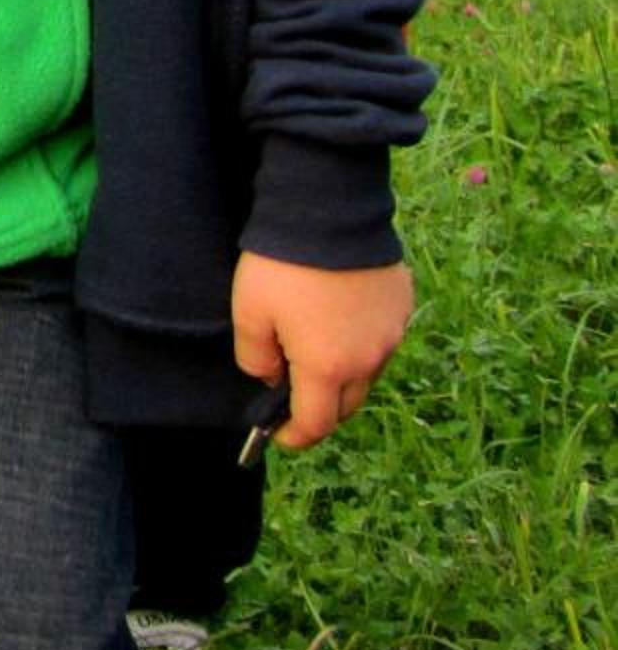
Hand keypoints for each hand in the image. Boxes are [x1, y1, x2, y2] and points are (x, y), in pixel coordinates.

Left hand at [231, 252, 414, 449]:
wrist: (328, 212)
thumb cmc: (281, 266)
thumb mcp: (248, 312)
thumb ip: (255, 357)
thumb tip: (270, 376)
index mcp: (328, 368)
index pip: (316, 423)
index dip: (295, 436)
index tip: (278, 435)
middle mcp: (369, 359)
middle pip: (345, 404)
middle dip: (319, 410)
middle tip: (293, 397)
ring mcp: (391, 333)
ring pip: (367, 374)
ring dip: (343, 376)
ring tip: (315, 355)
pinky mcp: (402, 307)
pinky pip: (381, 340)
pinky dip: (360, 344)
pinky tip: (338, 322)